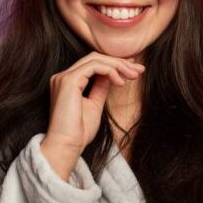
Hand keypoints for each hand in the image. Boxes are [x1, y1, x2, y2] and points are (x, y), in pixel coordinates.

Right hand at [40, 53, 143, 179]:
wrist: (67, 145)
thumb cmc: (79, 132)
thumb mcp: (95, 105)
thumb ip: (100, 88)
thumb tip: (111, 76)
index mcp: (68, 82)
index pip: (93, 63)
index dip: (114, 63)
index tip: (133, 69)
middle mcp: (63, 76)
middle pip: (95, 57)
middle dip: (119, 62)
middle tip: (139, 70)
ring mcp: (64, 77)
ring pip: (96, 59)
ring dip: (118, 66)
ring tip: (133, 76)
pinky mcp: (69, 81)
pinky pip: (94, 66)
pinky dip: (111, 71)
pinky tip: (121, 83)